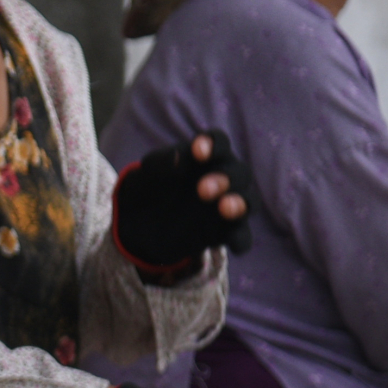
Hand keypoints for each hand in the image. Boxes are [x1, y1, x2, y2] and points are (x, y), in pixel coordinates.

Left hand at [114, 130, 256, 269]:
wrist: (139, 224)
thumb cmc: (148, 188)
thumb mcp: (144, 175)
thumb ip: (160, 163)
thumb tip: (177, 156)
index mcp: (205, 155)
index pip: (218, 142)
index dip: (213, 144)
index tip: (197, 151)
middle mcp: (223, 176)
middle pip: (239, 172)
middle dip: (225, 178)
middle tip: (203, 190)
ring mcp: (227, 204)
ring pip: (248, 200)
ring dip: (240, 203)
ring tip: (225, 208)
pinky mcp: (226, 231)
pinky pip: (242, 235)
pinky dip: (240, 239)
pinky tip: (233, 246)